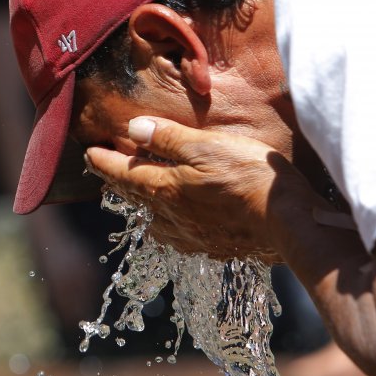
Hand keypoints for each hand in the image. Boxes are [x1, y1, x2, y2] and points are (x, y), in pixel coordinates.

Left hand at [84, 116, 306, 259]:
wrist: (286, 223)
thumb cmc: (248, 178)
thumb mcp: (207, 146)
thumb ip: (168, 138)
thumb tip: (133, 129)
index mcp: (165, 189)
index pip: (123, 173)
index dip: (103, 162)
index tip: (89, 153)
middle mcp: (171, 217)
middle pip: (135, 197)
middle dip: (117, 181)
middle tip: (105, 169)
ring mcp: (192, 236)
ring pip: (154, 219)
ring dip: (142, 204)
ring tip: (138, 193)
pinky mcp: (213, 246)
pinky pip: (177, 236)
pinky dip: (166, 224)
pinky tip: (173, 223)